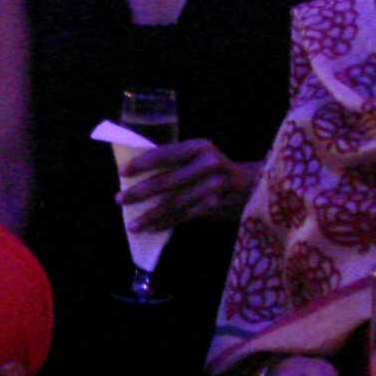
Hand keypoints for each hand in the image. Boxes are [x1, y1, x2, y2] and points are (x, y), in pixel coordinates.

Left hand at [119, 141, 258, 229]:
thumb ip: (175, 162)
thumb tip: (136, 174)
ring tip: (132, 225)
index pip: (165, 154)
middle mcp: (209, 164)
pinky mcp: (218, 206)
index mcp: (200, 147)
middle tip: (119, 199)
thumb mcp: (199, 156)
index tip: (123, 172)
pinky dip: (167, 223)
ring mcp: (216, 187)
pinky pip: (186, 217)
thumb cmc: (215, 169)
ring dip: (151, 216)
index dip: (143, 163)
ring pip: (175, 204)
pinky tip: (152, 228)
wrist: (255, 185)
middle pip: (168, 181)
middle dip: (140, 192)